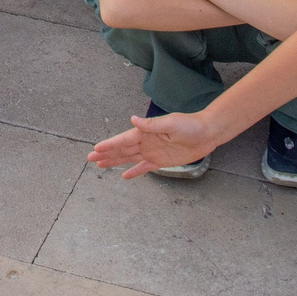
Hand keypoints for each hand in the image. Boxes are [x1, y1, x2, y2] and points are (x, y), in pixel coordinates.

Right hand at [90, 107, 223, 178]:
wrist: (206, 133)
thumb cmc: (190, 125)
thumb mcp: (171, 123)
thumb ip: (152, 124)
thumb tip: (133, 119)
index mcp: (146, 132)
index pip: (123, 140)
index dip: (110, 145)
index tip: (96, 149)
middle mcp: (146, 142)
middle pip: (122, 150)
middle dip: (106, 154)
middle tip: (90, 158)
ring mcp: (152, 152)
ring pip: (129, 159)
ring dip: (115, 162)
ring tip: (100, 165)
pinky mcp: (161, 161)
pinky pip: (144, 167)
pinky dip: (134, 171)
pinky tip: (124, 176)